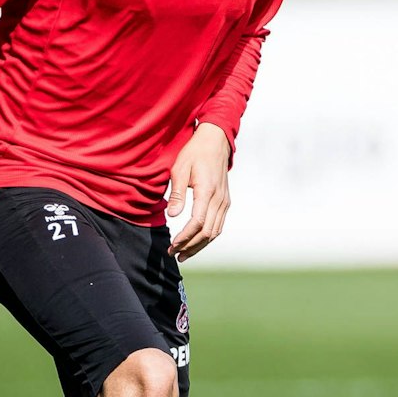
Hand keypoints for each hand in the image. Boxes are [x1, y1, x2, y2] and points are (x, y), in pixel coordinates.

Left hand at [166, 123, 231, 261]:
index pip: (198, 222)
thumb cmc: (194, 154)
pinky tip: (195, 242)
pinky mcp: (225, 202)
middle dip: (190, 246)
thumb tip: (172, 216)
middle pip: (207, 232)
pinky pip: (218, 225)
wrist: (215, 142)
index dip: (185, 237)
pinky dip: (207, 237)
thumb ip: (176, 194)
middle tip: (174, 254)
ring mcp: (224, 202)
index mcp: (207, 191)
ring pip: (214, 232)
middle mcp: (219, 199)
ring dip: (199, 246)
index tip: (172, 245)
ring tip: (183, 254)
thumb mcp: (179, 169)